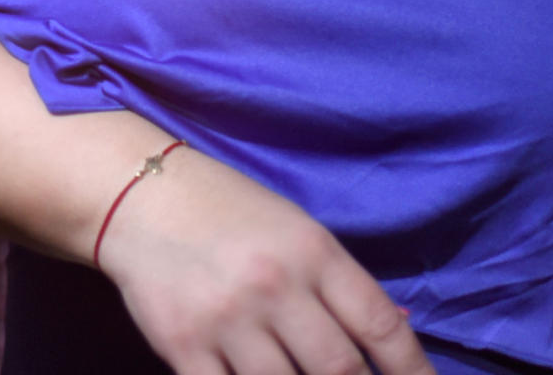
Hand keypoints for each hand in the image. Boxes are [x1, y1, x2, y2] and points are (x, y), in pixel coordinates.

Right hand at [97, 147, 433, 374]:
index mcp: (314, 252)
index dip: (412, 371)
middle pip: (339, 370)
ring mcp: (228, 319)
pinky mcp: (183, 346)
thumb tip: (395, 332)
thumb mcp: (296, 230)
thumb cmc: (229, 212)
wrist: (140, 195)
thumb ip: (339, 284)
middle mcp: (276, 285)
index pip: (380, 326)